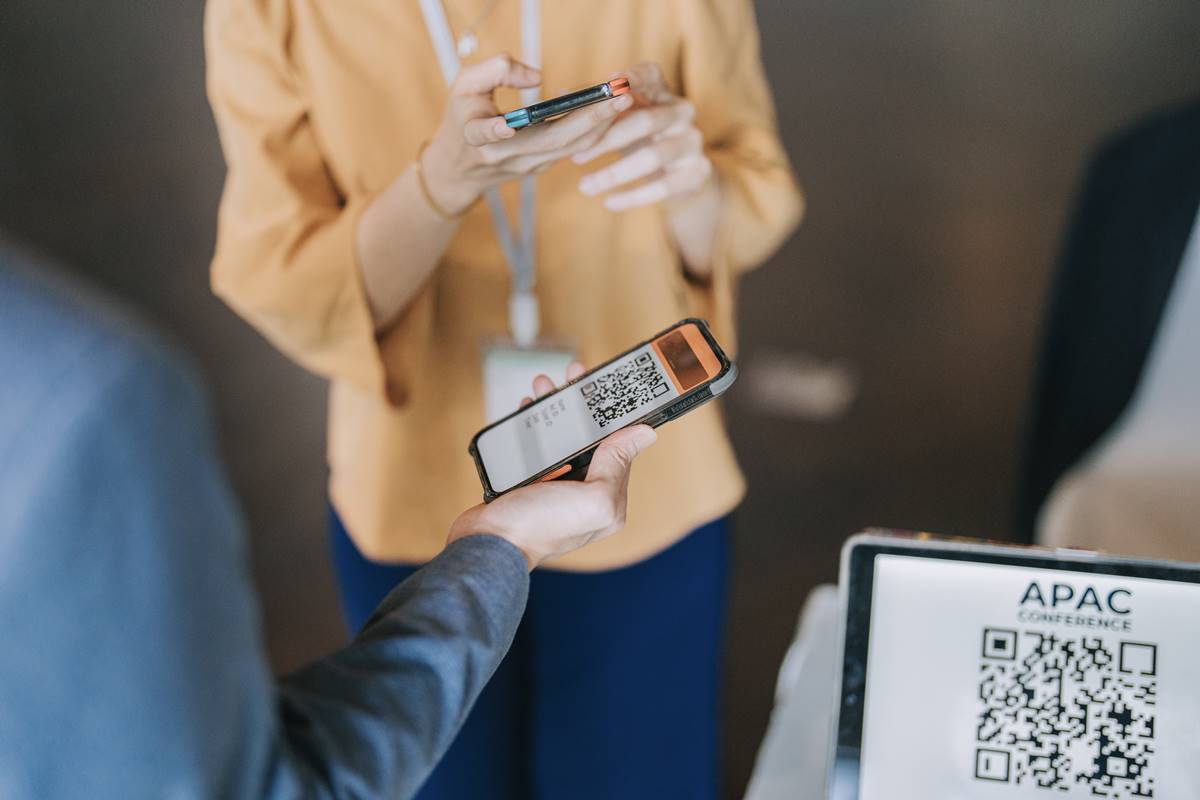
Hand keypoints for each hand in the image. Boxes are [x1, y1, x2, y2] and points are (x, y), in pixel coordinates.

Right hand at [422, 54, 634, 214]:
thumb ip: (495, 71)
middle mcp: (505, 156)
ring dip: (599, 124)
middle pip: (551, 141)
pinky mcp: (540, 168)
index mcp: (476, 136)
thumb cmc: (461, 117)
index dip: (495, 131)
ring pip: (568, 148)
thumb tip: (538, 76)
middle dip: (588, 118)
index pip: (485, 134)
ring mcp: (527, 166)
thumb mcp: (463, 86)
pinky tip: (607, 107)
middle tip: (618, 96)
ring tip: (622, 99)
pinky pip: (571, 148)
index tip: (507, 125)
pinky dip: (591, 127)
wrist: (459, 169)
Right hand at [447, 362, 656, 569]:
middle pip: (592, 436)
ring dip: (557, 407)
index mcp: (609, 498)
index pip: (621, 446)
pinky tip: (529, 408)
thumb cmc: (540, 526)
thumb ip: (618, 465)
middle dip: (583, 404)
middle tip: (573, 375)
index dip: (615, 413)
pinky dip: (536, 423)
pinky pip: (540, 444)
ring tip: (545, 385)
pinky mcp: (532, 481)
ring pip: (564, 435)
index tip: (608, 385)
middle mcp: (586, 492)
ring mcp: (558, 486)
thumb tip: (646, 434)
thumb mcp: (592, 498)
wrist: (489, 543)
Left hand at [573, 62, 713, 210]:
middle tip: (575, 156)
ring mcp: (692, 142)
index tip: (610, 83)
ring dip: (614, 174)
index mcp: (662, 92)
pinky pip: (663, 186)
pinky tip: (609, 203)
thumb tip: (560, 96)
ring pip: (653, 157)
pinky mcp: (697, 171)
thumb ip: (596, 108)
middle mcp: (682, 112)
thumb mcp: (622, 120)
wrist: (679, 175)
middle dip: (607, 139)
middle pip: (646, 120)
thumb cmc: (642, 139)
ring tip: (584, 187)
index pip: (651, 74)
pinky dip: (633, 197)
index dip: (633, 77)